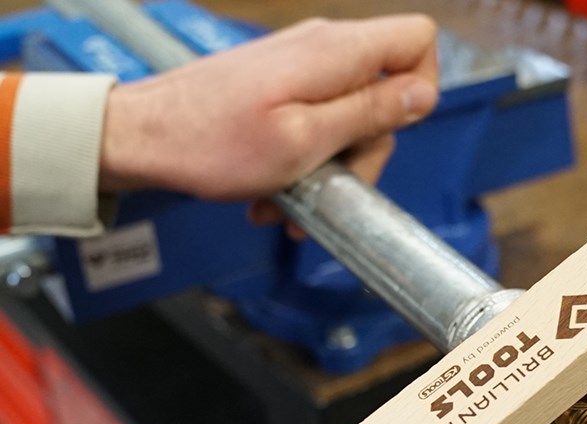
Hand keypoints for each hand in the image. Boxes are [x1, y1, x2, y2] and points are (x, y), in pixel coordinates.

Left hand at [99, 15, 438, 200]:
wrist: (142, 137)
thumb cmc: (213, 144)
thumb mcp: (306, 140)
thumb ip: (371, 113)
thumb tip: (425, 93)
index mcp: (336, 53)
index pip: (417, 38)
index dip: (423, 86)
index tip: (392, 131)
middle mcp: (322, 48)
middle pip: (387, 90)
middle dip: (367, 148)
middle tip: (335, 185)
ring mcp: (300, 64)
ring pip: (351, 112)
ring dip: (332, 163)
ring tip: (291, 202)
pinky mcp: (280, 83)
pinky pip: (317, 118)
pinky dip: (306, 156)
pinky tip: (277, 190)